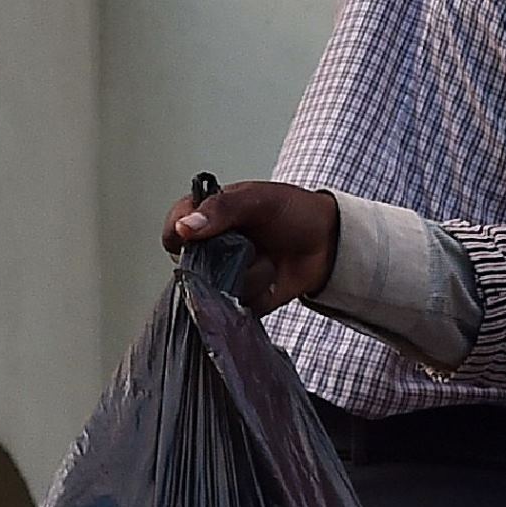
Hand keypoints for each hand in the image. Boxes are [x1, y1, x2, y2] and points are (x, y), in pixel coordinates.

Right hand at [166, 180, 340, 311]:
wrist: (330, 242)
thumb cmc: (296, 212)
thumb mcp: (259, 199)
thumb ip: (221, 209)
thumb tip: (185, 227)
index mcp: (210, 216)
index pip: (174, 228)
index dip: (177, 235)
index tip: (192, 238)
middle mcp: (214, 248)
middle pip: (190, 265)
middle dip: (218, 262)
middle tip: (247, 247)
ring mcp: (228, 275)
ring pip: (215, 288)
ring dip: (246, 276)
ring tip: (268, 261)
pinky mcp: (244, 298)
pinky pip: (236, 306)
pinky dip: (257, 294)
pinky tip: (273, 278)